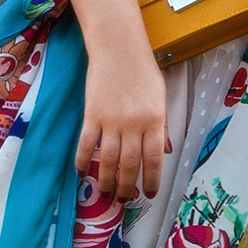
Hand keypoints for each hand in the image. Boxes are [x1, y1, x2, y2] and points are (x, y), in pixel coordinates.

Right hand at [55, 0, 173, 200]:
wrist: (118, 49)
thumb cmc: (143, 72)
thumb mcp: (160, 98)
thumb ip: (161, 127)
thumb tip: (164, 153)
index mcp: (155, 120)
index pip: (154, 160)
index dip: (151, 181)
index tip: (148, 194)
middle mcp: (134, 124)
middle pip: (130, 165)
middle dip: (127, 186)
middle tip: (124, 199)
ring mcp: (111, 121)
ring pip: (109, 160)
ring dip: (107, 181)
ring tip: (106, 192)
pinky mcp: (91, 115)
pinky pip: (86, 145)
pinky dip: (83, 161)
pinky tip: (83, 173)